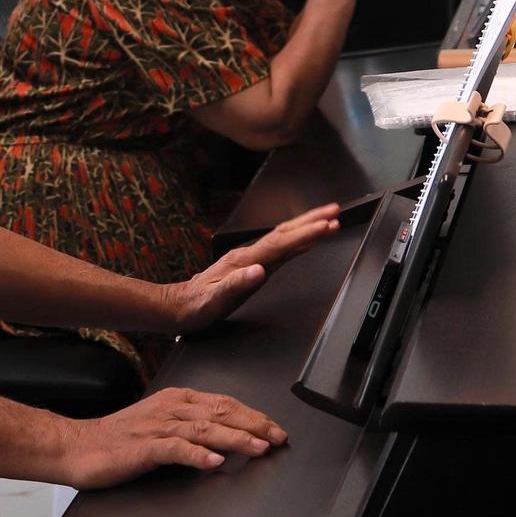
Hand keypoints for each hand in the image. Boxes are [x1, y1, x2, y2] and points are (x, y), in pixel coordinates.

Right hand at [65, 387, 289, 488]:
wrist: (78, 445)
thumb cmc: (120, 438)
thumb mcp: (160, 422)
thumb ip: (190, 424)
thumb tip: (226, 432)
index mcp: (176, 399)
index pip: (223, 402)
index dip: (253, 414)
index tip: (275, 427)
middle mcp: (169, 408)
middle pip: (219, 412)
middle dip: (253, 424)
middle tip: (278, 436)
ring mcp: (156, 427)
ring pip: (203, 429)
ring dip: (234, 439)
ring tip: (258, 447)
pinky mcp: (143, 448)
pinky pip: (175, 450)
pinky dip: (197, 456)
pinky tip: (214, 462)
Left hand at [170, 204, 340, 332]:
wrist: (180, 305)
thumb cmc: (198, 305)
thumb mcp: (215, 300)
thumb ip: (236, 284)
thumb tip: (259, 271)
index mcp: (243, 261)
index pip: (279, 244)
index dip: (304, 234)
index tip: (325, 226)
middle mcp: (248, 255)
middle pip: (284, 232)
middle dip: (311, 220)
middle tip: (335, 211)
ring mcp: (250, 258)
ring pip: (283, 237)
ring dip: (306, 227)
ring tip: (328, 219)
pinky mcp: (251, 265)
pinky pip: (279, 249)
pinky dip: (296, 242)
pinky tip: (306, 241)